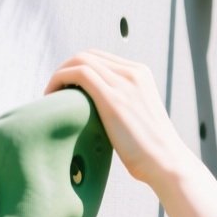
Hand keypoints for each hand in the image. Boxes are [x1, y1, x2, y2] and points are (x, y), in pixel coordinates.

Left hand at [44, 50, 189, 188]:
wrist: (166, 162)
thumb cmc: (151, 150)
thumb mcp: (139, 117)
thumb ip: (122, 106)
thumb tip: (97, 114)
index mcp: (141, 74)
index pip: (101, 58)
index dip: (78, 68)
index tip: (67, 88)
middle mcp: (133, 72)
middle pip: (88, 55)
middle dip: (65, 69)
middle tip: (55, 91)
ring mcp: (124, 82)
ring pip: (80, 60)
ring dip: (59, 74)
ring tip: (51, 95)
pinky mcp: (112, 97)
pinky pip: (78, 73)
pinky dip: (59, 80)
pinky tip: (52, 97)